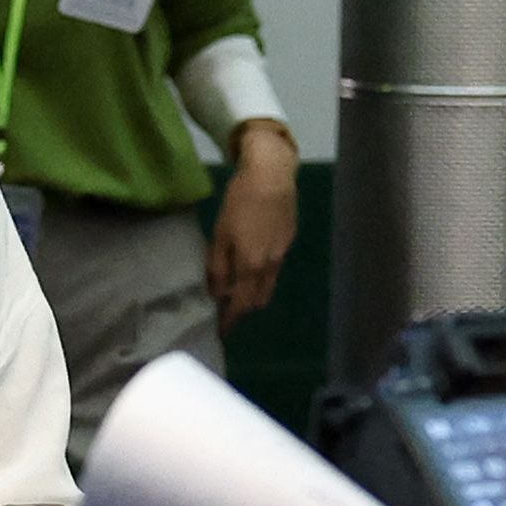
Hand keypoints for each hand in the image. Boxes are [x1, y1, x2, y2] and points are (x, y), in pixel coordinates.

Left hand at [209, 128, 300, 325]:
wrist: (272, 175)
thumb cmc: (239, 202)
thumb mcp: (220, 234)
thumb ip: (218, 267)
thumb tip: (216, 294)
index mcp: (251, 266)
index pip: (241, 304)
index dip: (230, 320)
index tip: (220, 331)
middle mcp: (270, 265)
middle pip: (259, 300)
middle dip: (243, 309)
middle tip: (227, 307)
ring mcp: (282, 253)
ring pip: (268, 284)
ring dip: (253, 292)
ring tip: (237, 286)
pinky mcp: (289, 240)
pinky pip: (274, 266)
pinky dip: (262, 273)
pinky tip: (252, 260)